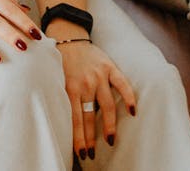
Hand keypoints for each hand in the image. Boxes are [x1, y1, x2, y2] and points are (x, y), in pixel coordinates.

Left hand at [57, 38, 135, 160]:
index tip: (81, 153)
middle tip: (91, 154)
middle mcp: (85, 83)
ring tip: (111, 140)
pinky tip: (133, 112)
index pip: (75, 119)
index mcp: (70, 88)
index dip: (78, 138)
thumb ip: (64, 97)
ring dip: (109, 125)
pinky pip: (122, 84)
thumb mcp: (56, 79)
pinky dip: (129, 97)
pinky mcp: (110, 67)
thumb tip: (64, 123)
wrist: (68, 36)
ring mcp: (99, 76)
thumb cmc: (61, 61)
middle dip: (90, 138)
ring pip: (107, 105)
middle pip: (90, 117)